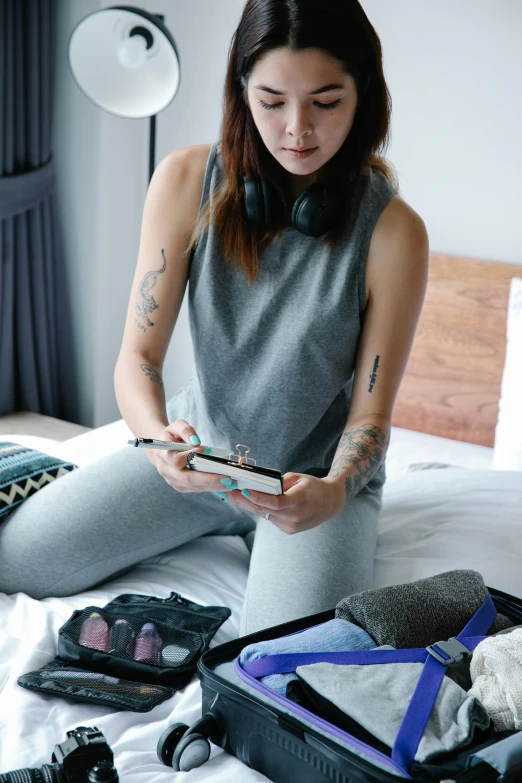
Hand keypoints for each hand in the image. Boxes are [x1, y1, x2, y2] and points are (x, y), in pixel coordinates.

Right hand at [145, 419, 233, 493]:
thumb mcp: (177, 426)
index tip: (207, 450)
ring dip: (212, 486)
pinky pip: (195, 489)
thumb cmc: (171, 436)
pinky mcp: (180, 486)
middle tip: (227, 478)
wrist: (162, 448)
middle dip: (208, 479)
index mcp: (163, 455)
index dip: (191, 456)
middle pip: (187, 479)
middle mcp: (166, 470)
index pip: (176, 460)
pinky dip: (210, 488)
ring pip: (193, 486)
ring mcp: (173, 480)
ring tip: (230, 484)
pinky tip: (223, 485)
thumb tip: (196, 441)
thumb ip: (186, 430)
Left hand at [225, 472, 345, 533]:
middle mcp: (295, 517)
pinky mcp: (289, 530)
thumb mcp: (299, 478)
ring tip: (233, 495)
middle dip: (245, 501)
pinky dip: (260, 510)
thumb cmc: (314, 486)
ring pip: (265, 515)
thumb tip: (259, 485)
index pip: (275, 502)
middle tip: (228, 492)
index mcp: (300, 501)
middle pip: (265, 510)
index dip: (258, 498)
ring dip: (249, 506)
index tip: (243, 491)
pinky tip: (248, 503)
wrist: (331, 503)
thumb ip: (280, 483)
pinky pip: (271, 519)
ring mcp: (292, 526)